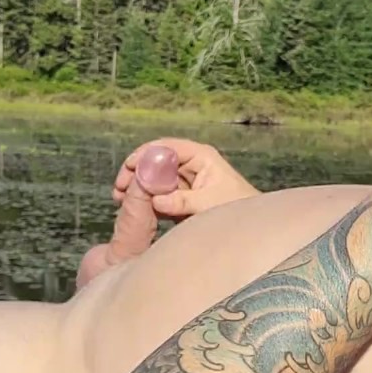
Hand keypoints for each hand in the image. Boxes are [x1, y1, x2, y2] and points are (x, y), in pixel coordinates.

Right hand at [113, 138, 259, 219]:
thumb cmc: (237, 208)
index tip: (128, 167)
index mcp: (201, 156)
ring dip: (138, 186)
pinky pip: (161, 193)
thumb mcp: (209, 204)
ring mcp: (187, 180)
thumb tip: (156, 201)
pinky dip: (147, 199)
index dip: (145, 154)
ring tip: (119, 199)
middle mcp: (192, 164)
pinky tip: (133, 208)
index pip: (167, 147)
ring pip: (156, 177)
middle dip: (136, 171)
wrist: (252, 225)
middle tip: (118, 187)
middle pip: (157, 160)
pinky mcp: (183, 196)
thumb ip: (183, 201)